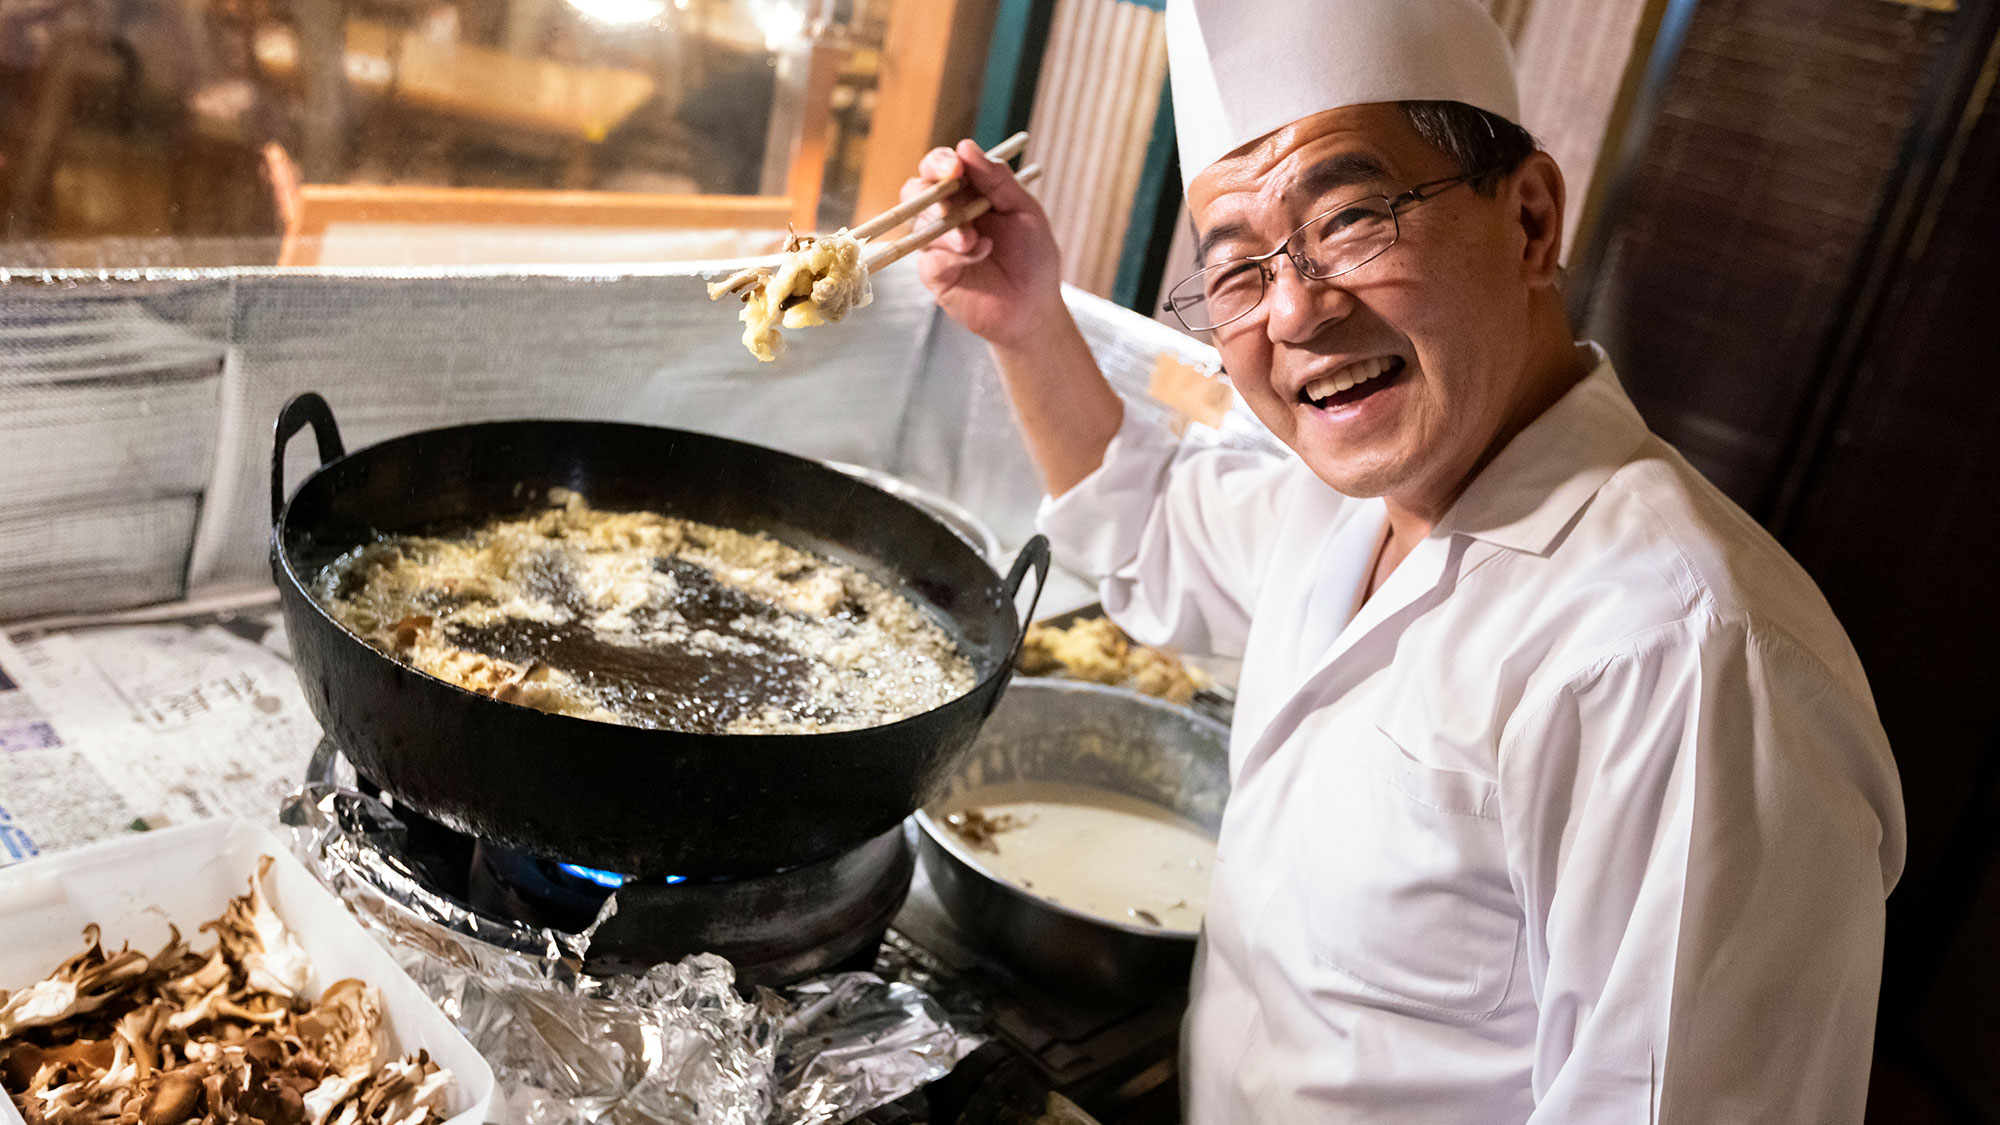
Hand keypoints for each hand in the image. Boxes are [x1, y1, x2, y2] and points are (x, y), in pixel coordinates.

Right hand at [901, 139, 1064, 351]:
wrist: (1034, 306)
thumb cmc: (1032, 257)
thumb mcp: (1024, 210)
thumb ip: (998, 179)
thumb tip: (965, 146)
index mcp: (966, 193)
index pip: (939, 167)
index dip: (940, 162)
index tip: (954, 165)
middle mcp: (946, 215)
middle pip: (916, 190)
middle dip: (931, 191)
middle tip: (950, 198)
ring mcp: (936, 245)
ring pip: (921, 223)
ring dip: (948, 227)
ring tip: (974, 240)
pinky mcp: (934, 274)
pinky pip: (931, 257)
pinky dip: (955, 254)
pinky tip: (980, 253)